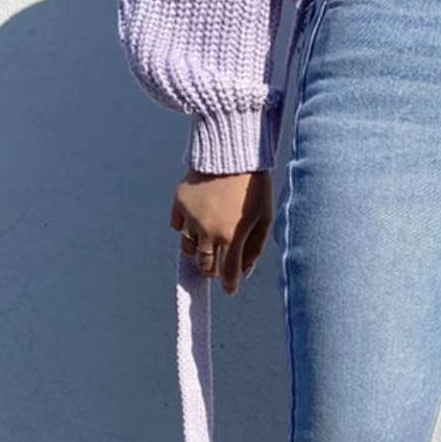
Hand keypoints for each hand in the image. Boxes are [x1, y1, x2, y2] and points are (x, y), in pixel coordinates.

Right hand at [170, 168, 272, 296]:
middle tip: (218, 268)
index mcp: (232, 236)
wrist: (232, 152)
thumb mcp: (264, 218)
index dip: (230, 285)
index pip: (227, 273)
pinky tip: (197, 222)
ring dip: (198, 251)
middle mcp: (208, 230)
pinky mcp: (179, 202)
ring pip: (187, 248)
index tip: (231, 289)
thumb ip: (255, 248)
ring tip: (207, 243)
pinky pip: (177, 226)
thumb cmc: (254, 187)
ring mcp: (191, 216)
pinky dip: (185, 229)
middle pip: (204, 265)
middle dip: (212, 271)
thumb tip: (245, 271)